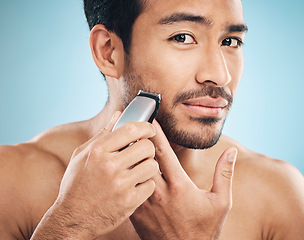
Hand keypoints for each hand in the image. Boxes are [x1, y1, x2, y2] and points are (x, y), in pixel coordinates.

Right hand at [32, 112, 158, 238]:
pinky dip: (146, 184)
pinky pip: (150, 185)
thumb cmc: (76, 184)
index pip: (131, 129)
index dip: (145, 126)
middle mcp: (110, 166)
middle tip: (143, 152)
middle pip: (146, 146)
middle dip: (148, 147)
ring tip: (139, 169)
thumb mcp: (82, 155)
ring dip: (148, 166)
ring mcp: (121, 185)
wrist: (72, 218)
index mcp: (98, 151)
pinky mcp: (129, 202)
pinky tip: (136, 185)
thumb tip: (118, 115)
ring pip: (152, 166)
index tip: (149, 129)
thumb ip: (102, 134)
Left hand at [130, 120, 236, 239]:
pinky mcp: (136, 213)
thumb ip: (225, 174)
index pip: (163, 152)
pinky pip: (126, 188)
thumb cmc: (204, 230)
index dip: (156, 133)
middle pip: (142, 158)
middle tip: (132, 125)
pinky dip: (124, 174)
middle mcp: (159, 192)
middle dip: (137, 140)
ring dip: (129, 155)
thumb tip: (231, 152)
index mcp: (179, 186)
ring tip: (124, 141)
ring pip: (131, 172)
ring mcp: (145, 203)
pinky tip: (121, 166)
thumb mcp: (221, 202)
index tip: (151, 119)